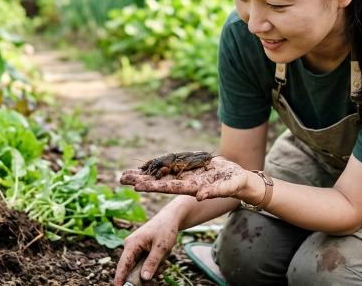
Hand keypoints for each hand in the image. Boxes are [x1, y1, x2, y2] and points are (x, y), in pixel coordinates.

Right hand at [113, 210, 178, 285]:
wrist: (170, 219)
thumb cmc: (165, 229)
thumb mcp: (161, 247)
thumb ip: (152, 262)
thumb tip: (144, 278)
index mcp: (132, 244)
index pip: (123, 264)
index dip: (120, 277)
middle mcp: (131, 247)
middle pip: (132, 269)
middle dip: (144, 274)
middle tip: (157, 274)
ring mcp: (136, 250)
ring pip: (141, 268)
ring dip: (153, 269)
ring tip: (165, 262)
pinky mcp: (141, 252)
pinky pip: (145, 264)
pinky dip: (154, 265)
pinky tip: (163, 261)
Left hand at [120, 156, 250, 201]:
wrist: (240, 179)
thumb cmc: (236, 184)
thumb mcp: (227, 188)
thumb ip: (214, 191)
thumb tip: (200, 196)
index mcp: (192, 187)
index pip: (168, 188)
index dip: (153, 187)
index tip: (137, 186)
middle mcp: (185, 182)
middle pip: (159, 181)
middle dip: (141, 180)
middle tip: (122, 179)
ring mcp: (186, 175)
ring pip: (161, 173)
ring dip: (145, 173)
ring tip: (127, 173)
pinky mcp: (189, 168)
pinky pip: (170, 165)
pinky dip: (157, 164)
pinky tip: (145, 165)